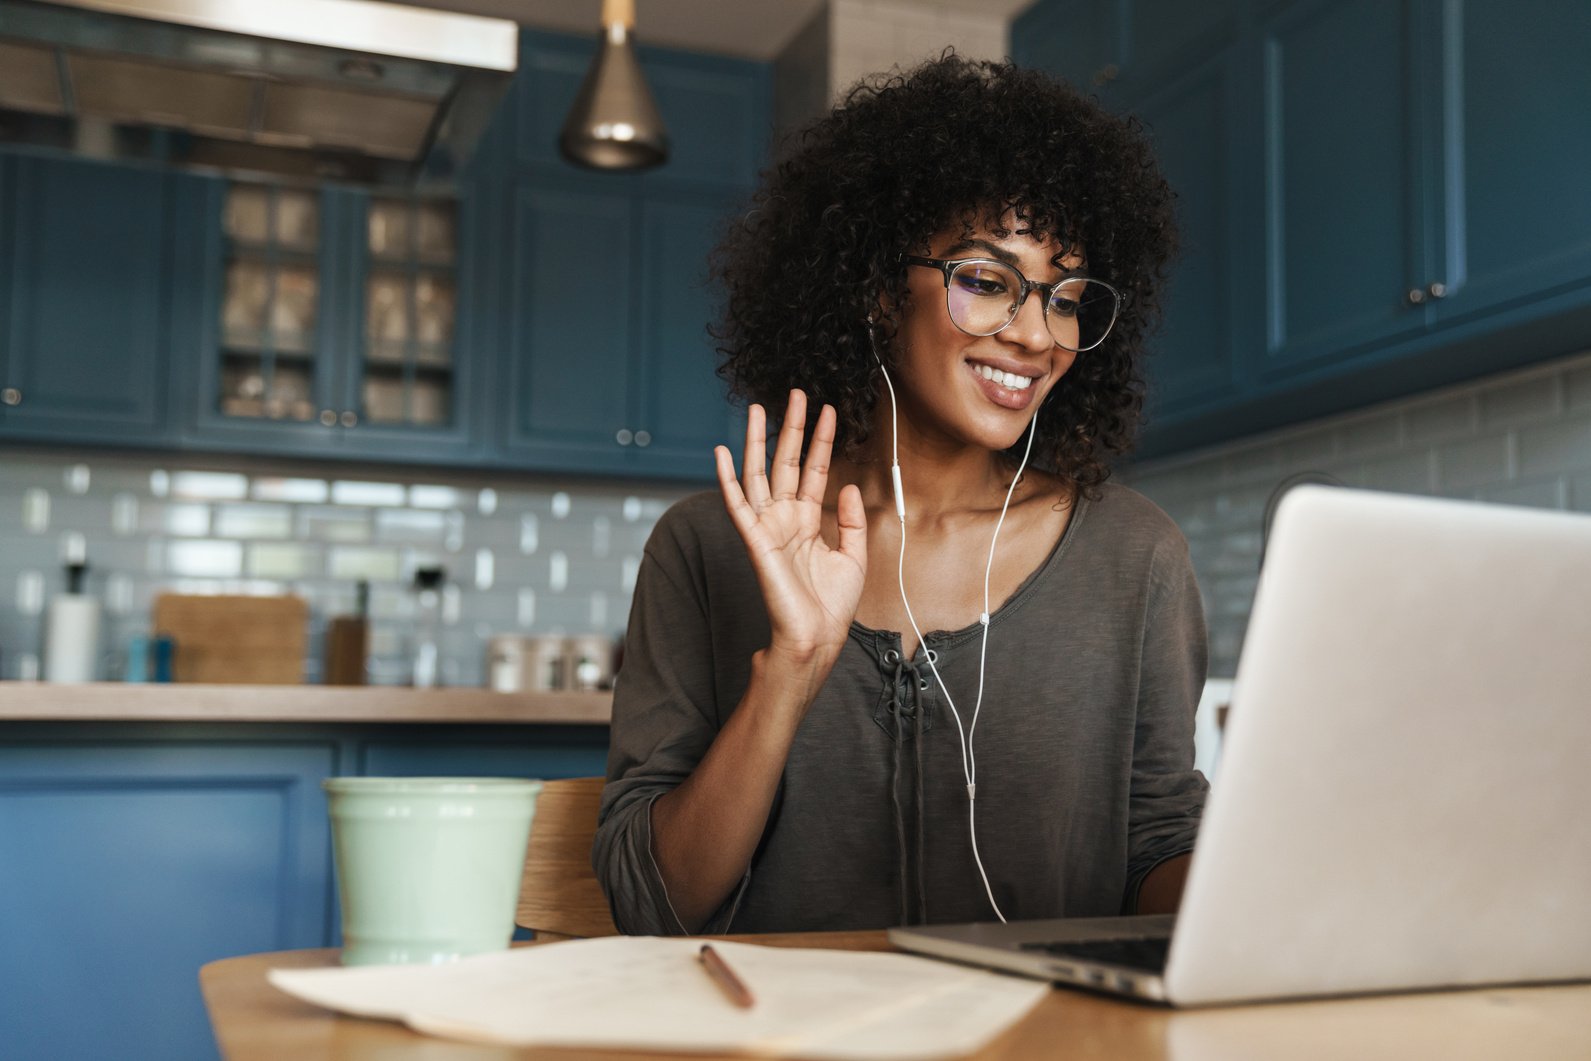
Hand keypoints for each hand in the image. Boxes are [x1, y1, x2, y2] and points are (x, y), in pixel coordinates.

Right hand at [715, 390, 866, 670]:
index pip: (815, 470)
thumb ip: (850, 520)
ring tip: (759, 409)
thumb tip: (847, 485)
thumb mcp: (854, 556)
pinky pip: (737, 505)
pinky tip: (722, 453)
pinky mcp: (756, 540)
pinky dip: (726, 479)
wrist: (816, 636)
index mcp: (808, 521)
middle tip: (795, 394)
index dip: (823, 441)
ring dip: (757, 441)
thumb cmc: (831, 605)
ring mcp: (769, 527)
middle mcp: (785, 518)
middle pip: (786, 462)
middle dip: (792, 428)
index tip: (829, 412)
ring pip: (759, 474)